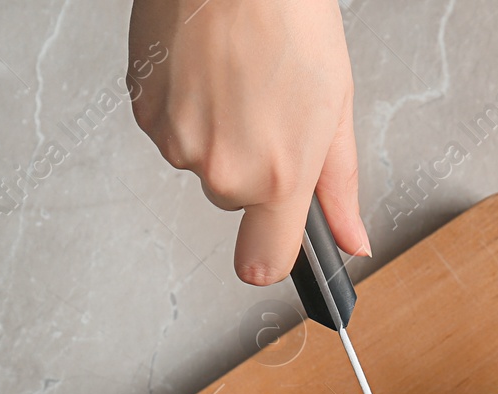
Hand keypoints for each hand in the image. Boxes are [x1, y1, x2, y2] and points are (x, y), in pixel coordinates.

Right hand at [128, 0, 369, 283]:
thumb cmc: (287, 16)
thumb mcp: (336, 106)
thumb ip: (339, 186)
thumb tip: (353, 239)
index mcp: (277, 176)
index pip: (264, 263)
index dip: (270, 256)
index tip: (275, 245)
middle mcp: (222, 169)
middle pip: (234, 200)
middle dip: (250, 165)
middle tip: (267, 106)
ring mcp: (177, 143)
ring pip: (201, 161)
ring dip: (217, 131)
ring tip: (237, 76)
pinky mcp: (144, 111)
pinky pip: (169, 130)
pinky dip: (185, 107)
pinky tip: (207, 68)